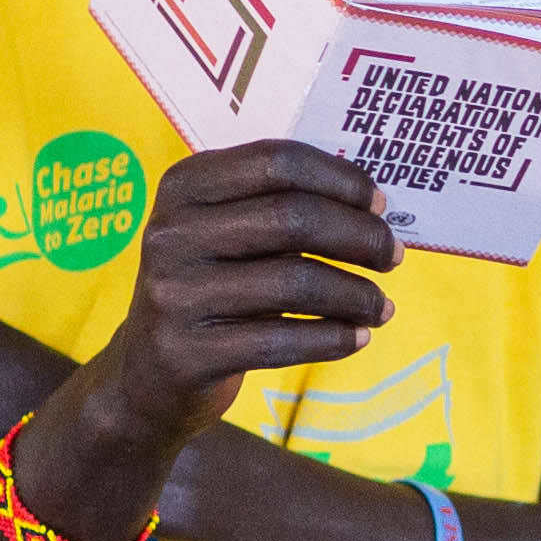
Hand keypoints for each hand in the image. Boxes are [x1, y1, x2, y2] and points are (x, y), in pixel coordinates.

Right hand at [66, 139, 398, 452]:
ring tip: (382, 307)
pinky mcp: (184, 353)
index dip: (341, 179)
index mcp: (184, 187)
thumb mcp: (230, 237)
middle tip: (393, 256)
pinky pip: (282, 341)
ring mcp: (172, 293)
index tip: (380, 204)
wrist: (146, 378)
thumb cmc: (212, 293)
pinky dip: (334, 339)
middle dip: (361, 237)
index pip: (278, 162)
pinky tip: (357, 338)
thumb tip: (375, 207)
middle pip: (294, 218)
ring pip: (295, 282)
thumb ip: (284, 211)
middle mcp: (170, 233)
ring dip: (357, 295)